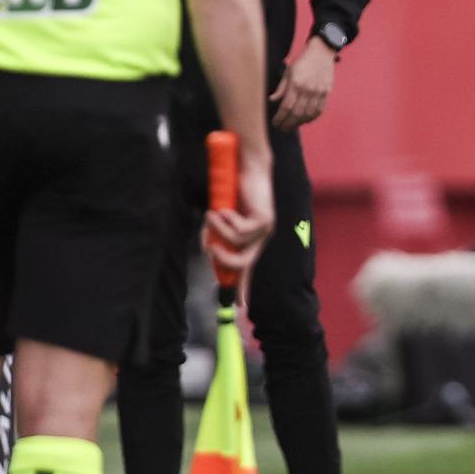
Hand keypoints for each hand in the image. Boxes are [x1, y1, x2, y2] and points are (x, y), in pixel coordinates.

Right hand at [204, 149, 273, 276]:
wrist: (248, 166)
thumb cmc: (233, 190)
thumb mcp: (220, 216)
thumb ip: (216, 233)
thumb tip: (209, 251)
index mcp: (252, 239)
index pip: (248, 268)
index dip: (244, 287)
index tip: (241, 306)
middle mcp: (261, 237)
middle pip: (244, 264)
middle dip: (225, 261)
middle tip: (210, 249)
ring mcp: (265, 230)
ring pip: (237, 245)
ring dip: (219, 232)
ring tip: (211, 215)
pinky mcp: (265, 220)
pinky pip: (239, 231)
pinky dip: (226, 220)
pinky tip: (225, 208)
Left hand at [270, 37, 336, 129]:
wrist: (321, 52)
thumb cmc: (302, 62)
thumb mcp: (288, 72)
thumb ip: (281, 88)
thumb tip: (272, 100)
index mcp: (296, 84)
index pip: (286, 106)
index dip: (280, 118)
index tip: (275, 123)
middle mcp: (308, 89)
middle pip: (297, 113)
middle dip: (288, 124)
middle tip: (282, 128)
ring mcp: (318, 92)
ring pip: (308, 114)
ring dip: (299, 123)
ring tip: (292, 127)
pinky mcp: (326, 92)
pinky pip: (319, 110)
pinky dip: (312, 118)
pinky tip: (305, 121)